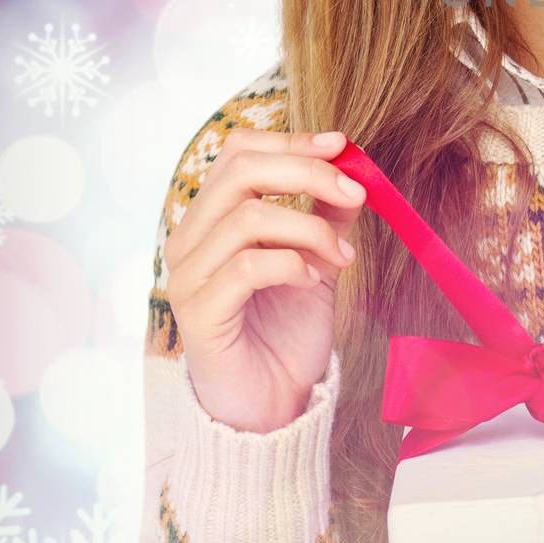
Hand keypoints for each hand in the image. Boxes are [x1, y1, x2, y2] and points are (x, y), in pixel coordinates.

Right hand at [163, 129, 366, 433]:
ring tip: (341, 259)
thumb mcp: (318, 260)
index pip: (239, 152)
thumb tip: (352, 167)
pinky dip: (291, 265)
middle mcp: (189, 240)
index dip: (291, 140)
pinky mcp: (199, 314)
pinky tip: (312, 283)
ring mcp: (187, 276)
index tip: (341, 145)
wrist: (272, 402)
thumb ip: (327, 214)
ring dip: (310, 229)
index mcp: (212, 218)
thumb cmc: (286, 330)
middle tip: (356, 194)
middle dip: (307, 172)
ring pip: (248, 217)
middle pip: (240, 171)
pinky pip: (247, 267)